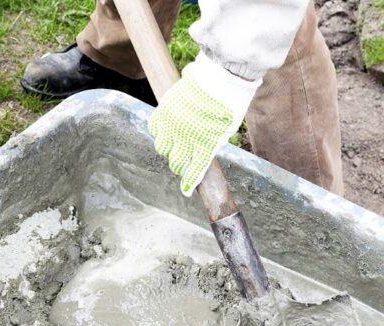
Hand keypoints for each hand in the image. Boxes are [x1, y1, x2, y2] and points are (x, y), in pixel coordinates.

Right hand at [148, 53, 260, 195]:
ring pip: (162, 148)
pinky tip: (167, 129)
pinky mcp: (164, 110)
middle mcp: (187, 136)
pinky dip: (160, 132)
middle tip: (180, 164)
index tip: (185, 190)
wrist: (219, 77)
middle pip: (176, 161)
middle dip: (178, 166)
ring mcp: (173, 123)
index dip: (189, 182)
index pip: (195, 169)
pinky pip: (155, 129)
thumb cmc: (228, 103)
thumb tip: (197, 156)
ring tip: (174, 144)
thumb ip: (212, 145)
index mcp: (206, 143)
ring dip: (168, 149)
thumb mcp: (226, 130)